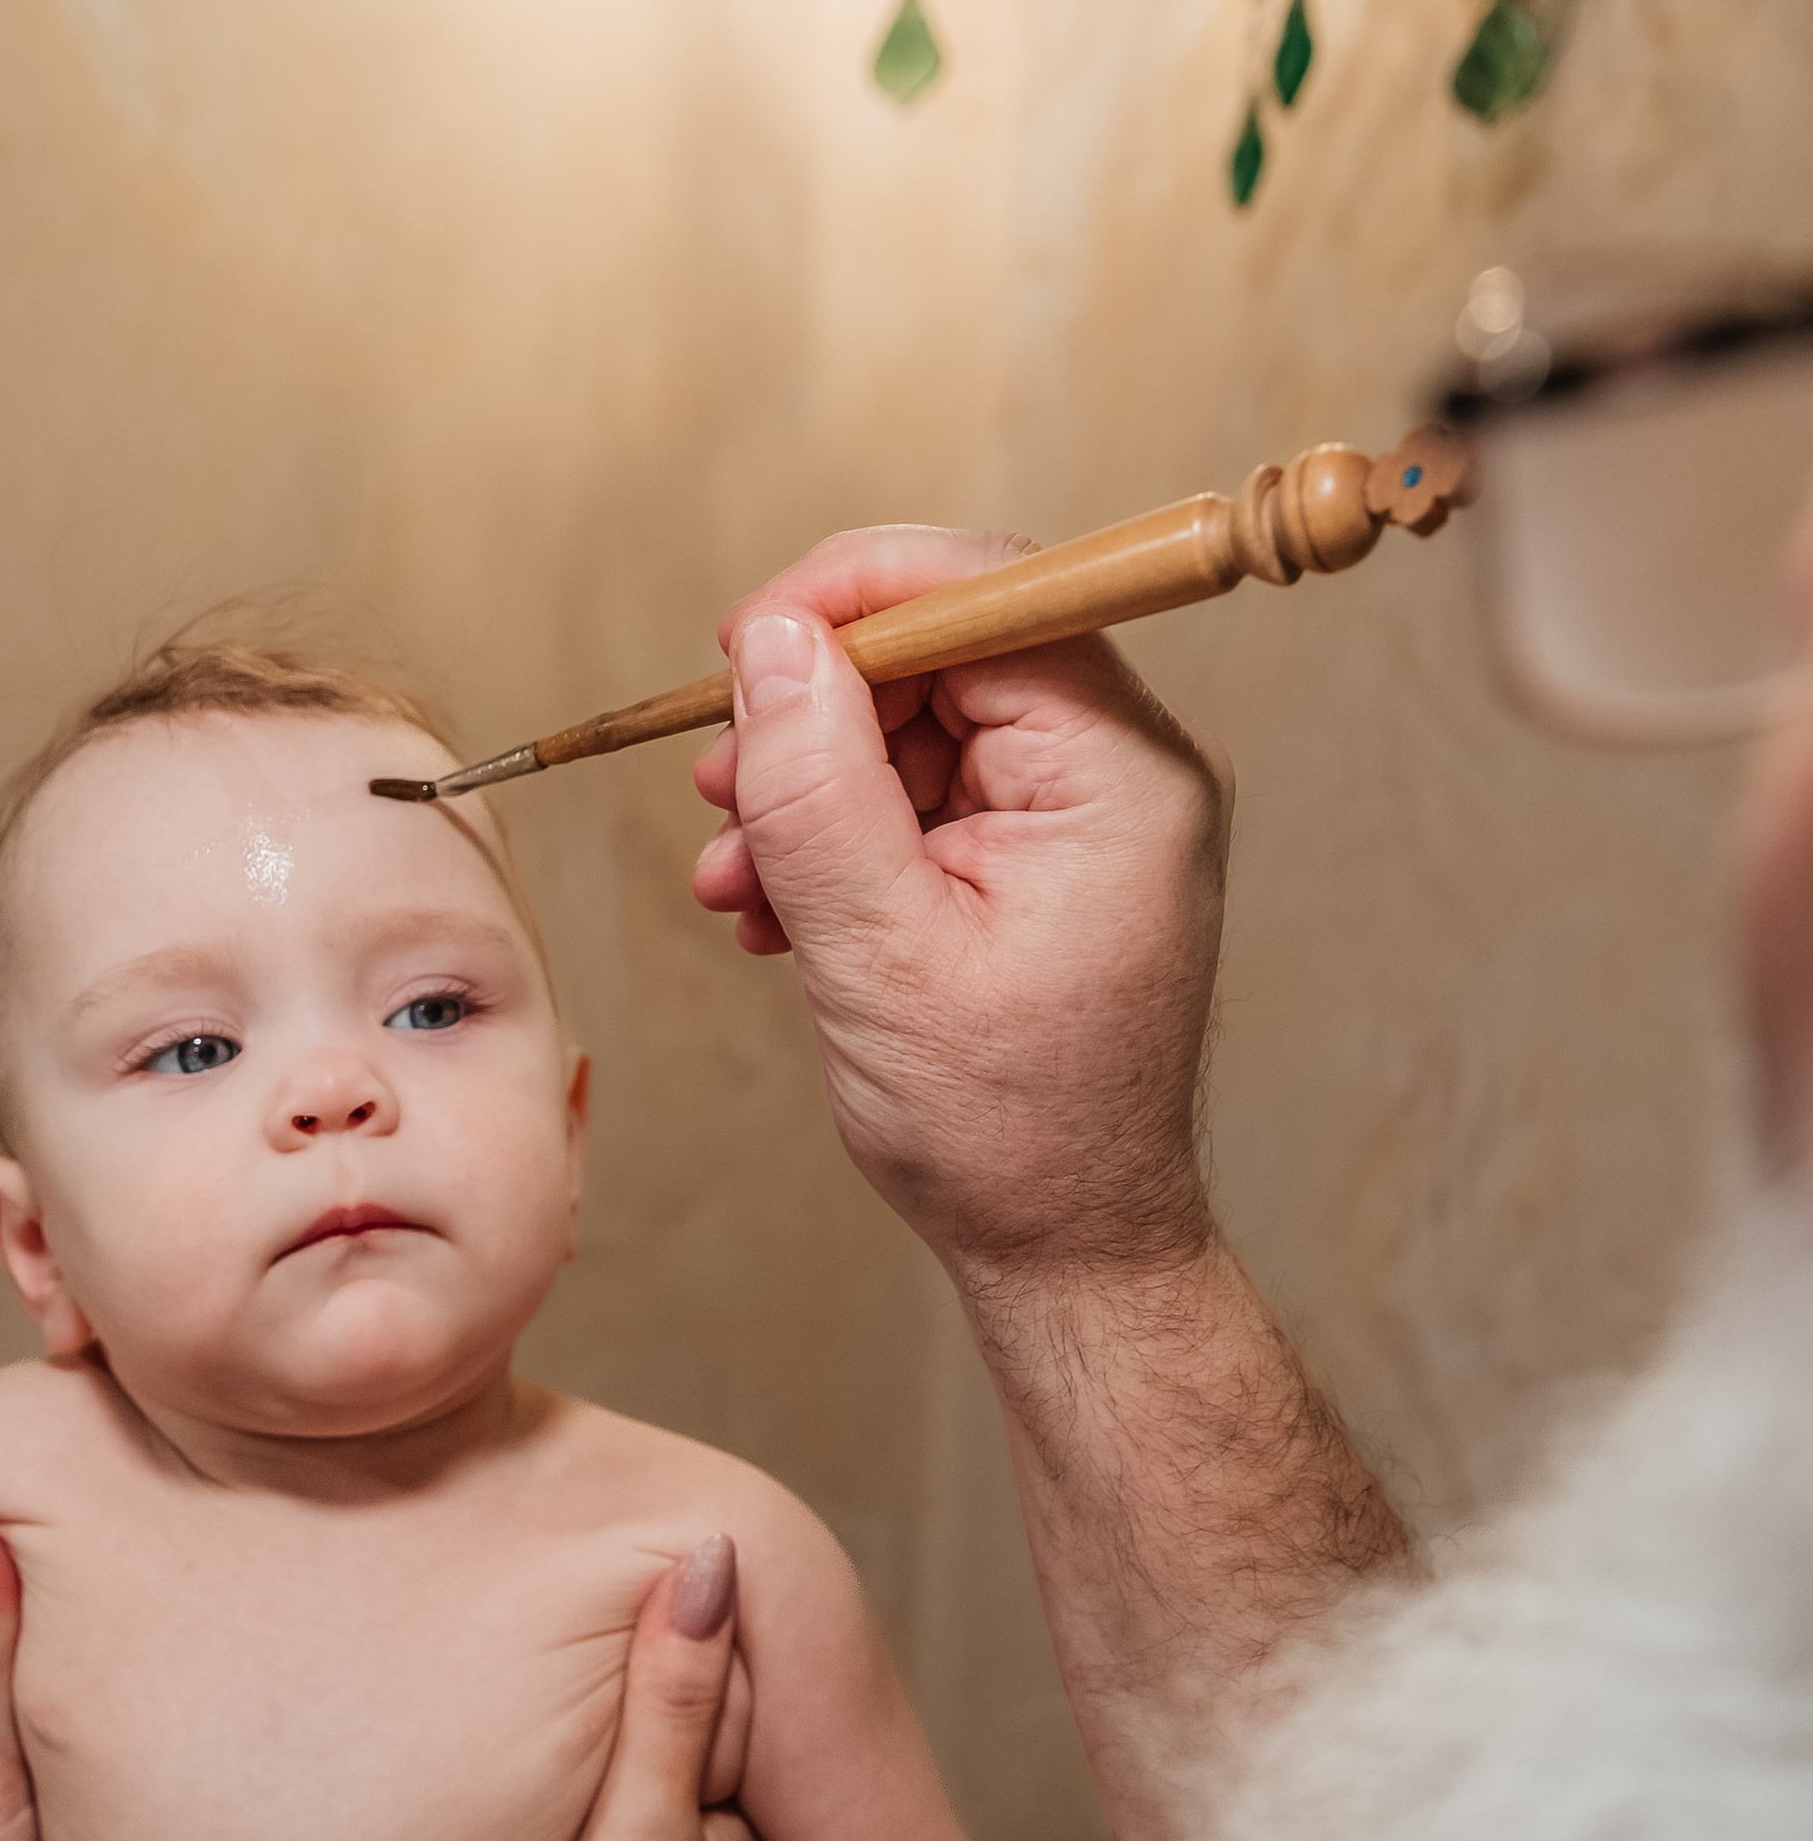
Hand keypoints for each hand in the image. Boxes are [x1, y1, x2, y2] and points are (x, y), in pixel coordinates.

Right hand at [691, 533, 1230, 1286]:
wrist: (1061, 1244)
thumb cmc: (1003, 1128)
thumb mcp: (877, 949)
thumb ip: (817, 785)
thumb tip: (770, 642)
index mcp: (1121, 775)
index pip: (990, 598)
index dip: (852, 597)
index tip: (741, 642)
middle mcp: (1122, 773)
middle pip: (945, 656)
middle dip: (814, 716)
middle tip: (717, 787)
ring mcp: (1084, 816)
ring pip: (917, 730)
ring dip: (808, 792)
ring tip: (736, 881)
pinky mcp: (1043, 860)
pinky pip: (926, 798)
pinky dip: (841, 840)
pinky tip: (779, 911)